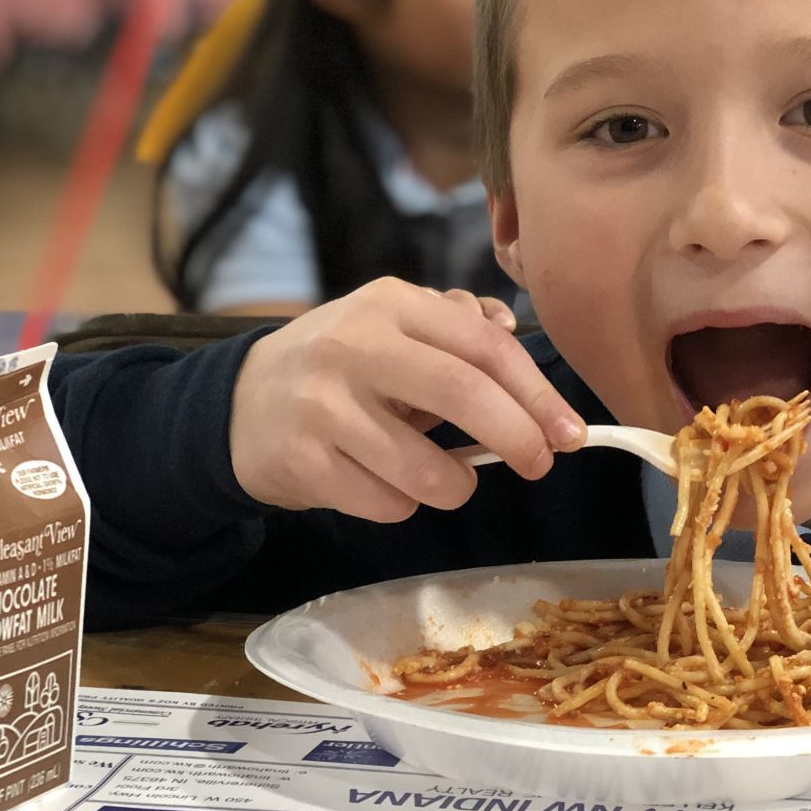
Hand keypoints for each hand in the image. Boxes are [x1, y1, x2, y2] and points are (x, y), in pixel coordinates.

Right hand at [229, 279, 585, 521]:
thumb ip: (458, 325)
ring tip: (447, 478)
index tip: (570, 432)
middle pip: (465, 394)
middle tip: (539, 463)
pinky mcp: (302, 462)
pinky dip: (404, 505)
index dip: (538, 394)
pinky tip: (385, 483)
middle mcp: (355, 346)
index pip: (485, 346)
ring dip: (457, 486)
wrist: (240, 403)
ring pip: (428, 469)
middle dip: (519, 437)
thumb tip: (514, 334)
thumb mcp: (395, 325)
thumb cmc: (344, 366)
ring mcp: (324, 406)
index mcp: (392, 305)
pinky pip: (386, 504)